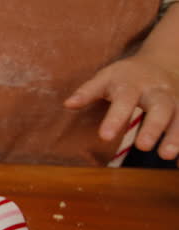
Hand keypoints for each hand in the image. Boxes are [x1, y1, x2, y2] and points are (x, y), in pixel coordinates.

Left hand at [64, 52, 178, 161]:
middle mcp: (157, 93)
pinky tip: (178, 164)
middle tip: (142, 146)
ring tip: (166, 155)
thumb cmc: (126, 76)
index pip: (124, 100)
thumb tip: (68, 104)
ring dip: (175, 136)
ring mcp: (175, 101)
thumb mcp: (106, 77)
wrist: (163, 61)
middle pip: (159, 108)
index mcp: (133, 85)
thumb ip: (88, 91)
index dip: (115, 118)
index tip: (105, 137)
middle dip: (152, 126)